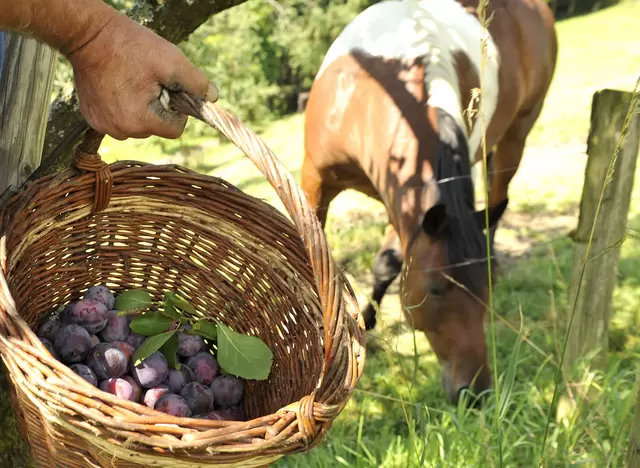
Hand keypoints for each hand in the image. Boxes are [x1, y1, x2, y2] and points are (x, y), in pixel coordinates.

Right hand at [65, 11, 217, 140]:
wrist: (87, 35)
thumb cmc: (130, 46)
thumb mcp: (171, 60)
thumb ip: (196, 83)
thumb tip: (213, 97)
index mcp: (141, 121)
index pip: (174, 130)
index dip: (177, 111)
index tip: (168, 90)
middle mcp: (120, 130)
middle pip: (155, 129)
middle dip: (157, 109)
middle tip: (147, 82)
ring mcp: (103, 126)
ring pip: (137, 126)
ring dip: (140, 109)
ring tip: (131, 82)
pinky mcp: (92, 119)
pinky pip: (118, 120)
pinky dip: (122, 107)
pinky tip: (116, 86)